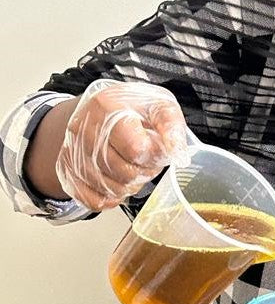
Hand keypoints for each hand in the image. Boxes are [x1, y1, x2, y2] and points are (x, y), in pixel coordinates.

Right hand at [56, 79, 190, 209]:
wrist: (98, 107)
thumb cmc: (130, 107)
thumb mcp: (158, 103)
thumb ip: (172, 126)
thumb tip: (179, 154)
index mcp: (107, 107)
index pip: (136, 148)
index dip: (154, 155)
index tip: (159, 149)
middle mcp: (83, 129)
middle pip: (122, 171)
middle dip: (145, 171)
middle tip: (148, 160)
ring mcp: (72, 151)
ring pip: (108, 188)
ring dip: (130, 185)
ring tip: (135, 167)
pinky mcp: (67, 170)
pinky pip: (92, 200)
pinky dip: (111, 199)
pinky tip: (120, 183)